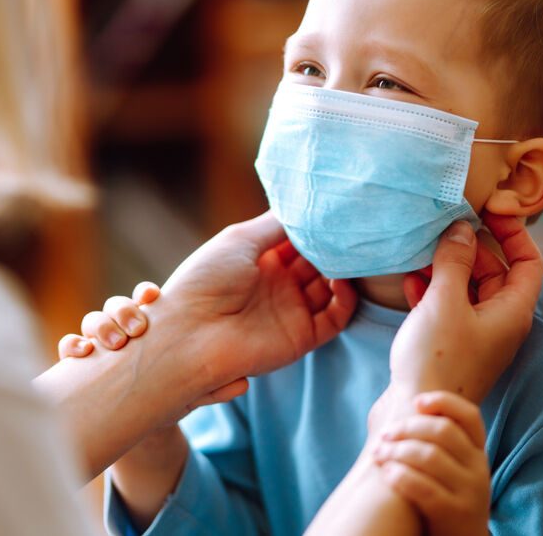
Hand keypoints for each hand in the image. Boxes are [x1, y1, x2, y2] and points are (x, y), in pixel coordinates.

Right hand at [58, 282, 249, 408]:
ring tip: (111, 342)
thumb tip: (243, 383)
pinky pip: (70, 346)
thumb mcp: (196, 388)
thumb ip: (215, 385)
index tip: (152, 294)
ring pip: (93, 320)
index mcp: (155, 322)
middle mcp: (126, 328)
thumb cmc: (175, 393)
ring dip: (99, 325)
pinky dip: (72, 345)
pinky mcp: (84, 364)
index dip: (146, 293)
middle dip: (123, 309)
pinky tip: (81, 354)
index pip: (146, 297)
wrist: (145, 421)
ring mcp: (103, 344)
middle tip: (136, 326)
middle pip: (117, 304)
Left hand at [154, 211, 357, 388]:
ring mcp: (290, 310)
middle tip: (350, 228)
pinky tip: (343, 280)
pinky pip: (334, 318)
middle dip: (333, 246)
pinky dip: (345, 299)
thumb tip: (307, 206)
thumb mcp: (240, 239)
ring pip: (330, 287)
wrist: (191, 333)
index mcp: (260, 259)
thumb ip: (276, 224)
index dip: (315, 227)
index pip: (298, 240)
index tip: (335, 209)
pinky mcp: (301, 336)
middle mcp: (277, 284)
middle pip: (317, 261)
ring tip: (352, 251)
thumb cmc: (208, 279)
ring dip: (343, 269)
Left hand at [372, 391, 489, 535]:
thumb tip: (404, 406)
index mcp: (477, 451)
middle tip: (383, 436)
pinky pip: (425, 488)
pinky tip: (387, 475)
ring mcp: (471, 492)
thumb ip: (436, 442)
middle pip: (443, 431)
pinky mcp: (456, 514)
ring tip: (377, 455)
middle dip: (407, 428)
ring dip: (397, 451)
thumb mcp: (452, 467)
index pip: (469, 416)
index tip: (416, 402)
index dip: (444, 402)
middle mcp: (479, 468)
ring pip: (430, 457)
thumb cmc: (446, 496)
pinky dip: (401, 477)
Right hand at [373, 214, 542, 427]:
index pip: (529, 264)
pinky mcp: (448, 347)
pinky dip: (431, 291)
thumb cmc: (437, 359)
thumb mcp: (445, 302)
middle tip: (445, 229)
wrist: (416, 413)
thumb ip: (454, 262)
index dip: (515, 235)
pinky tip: (409, 281)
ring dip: (447, 269)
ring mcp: (473, 337)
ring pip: (467, 291)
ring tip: (422, 250)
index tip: (490, 212)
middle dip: (472, 249)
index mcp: (511, 313)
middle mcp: (498, 324)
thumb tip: (463, 230)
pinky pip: (447, 309)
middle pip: (496, 274)